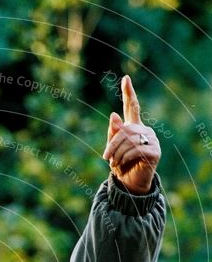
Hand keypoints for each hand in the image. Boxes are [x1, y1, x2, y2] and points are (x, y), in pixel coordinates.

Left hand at [102, 75, 160, 193]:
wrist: (130, 183)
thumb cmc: (121, 166)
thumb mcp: (112, 149)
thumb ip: (113, 133)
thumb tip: (114, 114)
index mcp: (133, 127)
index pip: (132, 107)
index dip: (129, 93)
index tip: (126, 78)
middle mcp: (145, 130)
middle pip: (125, 129)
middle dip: (112, 144)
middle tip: (105, 157)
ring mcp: (152, 140)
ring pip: (129, 139)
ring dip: (117, 153)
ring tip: (113, 163)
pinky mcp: (155, 151)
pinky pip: (135, 150)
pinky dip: (124, 158)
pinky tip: (122, 164)